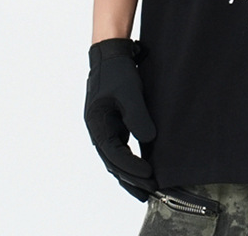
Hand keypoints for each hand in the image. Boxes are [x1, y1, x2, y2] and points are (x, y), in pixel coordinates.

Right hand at [84, 37, 157, 200]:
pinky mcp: (114, 125)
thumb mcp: (129, 92)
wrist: (111, 55)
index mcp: (97, 125)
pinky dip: (131, 161)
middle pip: (114, 163)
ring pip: (117, 159)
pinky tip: (143, 168)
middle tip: (150, 192)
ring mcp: (106, 129)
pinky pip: (121, 149)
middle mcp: (99, 131)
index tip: (149, 175)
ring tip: (147, 188)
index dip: (131, 167)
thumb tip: (149, 139)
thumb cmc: (117, 71)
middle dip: (131, 179)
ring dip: (130, 174)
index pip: (114, 155)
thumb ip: (137, 116)